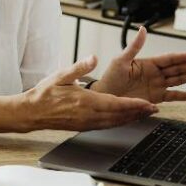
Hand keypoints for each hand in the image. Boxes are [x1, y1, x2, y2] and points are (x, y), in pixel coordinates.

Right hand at [25, 56, 157, 131]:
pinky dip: (119, 122)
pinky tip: (124, 119)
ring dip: (131, 119)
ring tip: (144, 114)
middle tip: (153, 109)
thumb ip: (79, 67)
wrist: (32, 112)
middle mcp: (89, 115)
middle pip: (120, 116)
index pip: (116, 104)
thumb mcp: (61, 75)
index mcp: (85, 101)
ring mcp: (87, 123)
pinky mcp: (84, 127)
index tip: (148, 104)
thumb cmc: (45, 94)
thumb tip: (93, 58)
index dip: (134, 105)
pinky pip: (107, 126)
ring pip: (115, 123)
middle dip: (138, 113)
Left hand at [92, 26, 185, 102]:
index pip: (170, 59)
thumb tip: (142, 29)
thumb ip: (134, 46)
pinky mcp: (155, 98)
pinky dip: (184, 96)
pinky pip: (173, 97)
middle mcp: (155, 74)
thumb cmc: (110, 78)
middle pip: (178, 69)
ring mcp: (156, 86)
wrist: (104, 97)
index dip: (184, 57)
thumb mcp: (120, 60)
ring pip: (178, 80)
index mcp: (148, 63)